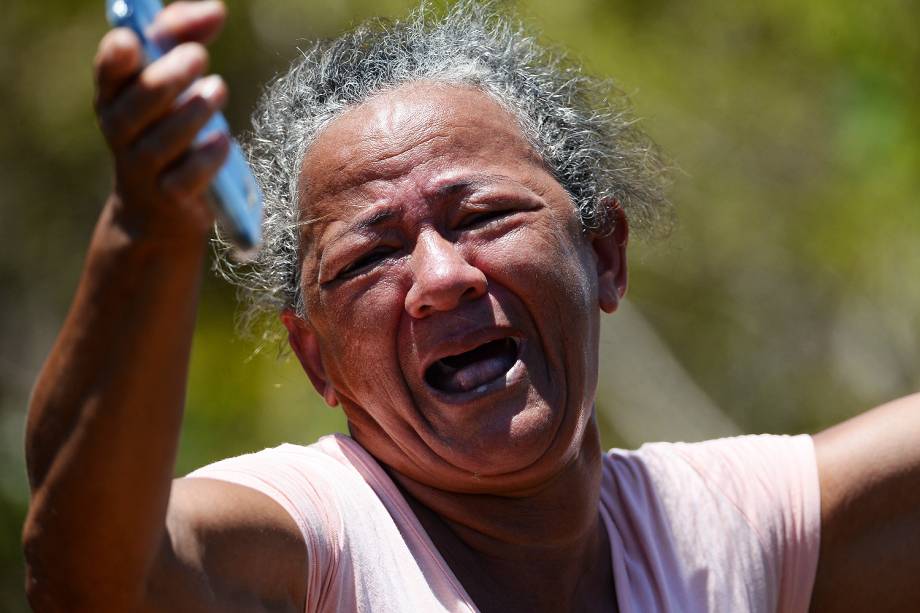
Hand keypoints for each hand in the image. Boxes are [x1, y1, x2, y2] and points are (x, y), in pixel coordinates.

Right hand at [93, 0, 228, 245]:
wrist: (160, 210)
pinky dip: (206, 157)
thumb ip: (184, 38)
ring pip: (163, 140)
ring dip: (193, 112)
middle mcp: (121, 130)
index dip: (116, 56)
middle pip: (138, 102)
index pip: (109, 71)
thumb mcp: (171, 80)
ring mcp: (142, 167)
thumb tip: (214, 10)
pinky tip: (221, 140)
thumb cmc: (167, 129)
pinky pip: (187, 177)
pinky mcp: (170, 198)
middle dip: (168, 76)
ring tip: (217, 89)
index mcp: (115, 95)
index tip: (133, 41)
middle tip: (198, 57)